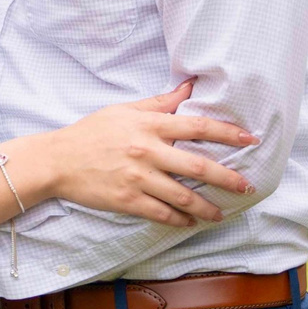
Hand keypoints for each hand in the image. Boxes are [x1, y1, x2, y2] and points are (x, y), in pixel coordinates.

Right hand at [16, 80, 256, 229]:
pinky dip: (179, 220)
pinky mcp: (127, 200)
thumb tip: (190, 86)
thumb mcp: (125, 110)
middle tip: (246, 185)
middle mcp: (147, 151)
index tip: (249, 138)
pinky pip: (161, 213)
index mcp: (149, 126)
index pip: (197, 126)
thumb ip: (160, 102)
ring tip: (220, 213)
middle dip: (227, 177)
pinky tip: (190, 222)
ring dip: (206, 207)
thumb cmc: (92, 132)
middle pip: (197, 165)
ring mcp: (137, 178)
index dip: (227, 133)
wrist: (57, 160)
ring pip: (182, 196)